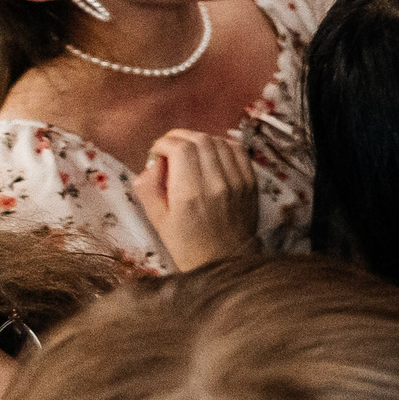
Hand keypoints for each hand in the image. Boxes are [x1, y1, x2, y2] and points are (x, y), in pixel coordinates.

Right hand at [135, 128, 259, 270]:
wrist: (226, 261)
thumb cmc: (187, 244)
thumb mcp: (157, 219)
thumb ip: (148, 187)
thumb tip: (153, 162)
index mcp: (189, 194)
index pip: (180, 148)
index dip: (164, 143)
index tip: (157, 153)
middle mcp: (216, 183)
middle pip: (199, 139)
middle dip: (179, 138)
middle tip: (169, 149)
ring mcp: (237, 181)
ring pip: (219, 141)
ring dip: (199, 140)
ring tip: (188, 152)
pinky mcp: (251, 182)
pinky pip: (238, 150)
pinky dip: (221, 145)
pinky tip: (211, 155)